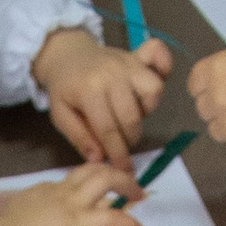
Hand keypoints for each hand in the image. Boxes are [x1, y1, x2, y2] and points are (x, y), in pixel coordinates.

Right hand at [0, 158, 151, 225]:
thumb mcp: (21, 224)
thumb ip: (38, 224)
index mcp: (47, 191)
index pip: (74, 184)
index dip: (88, 195)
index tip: (93, 212)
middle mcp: (62, 191)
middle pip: (94, 169)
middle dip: (115, 174)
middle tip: (130, 187)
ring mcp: (72, 205)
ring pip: (107, 180)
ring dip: (127, 186)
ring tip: (140, 199)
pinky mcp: (80, 223)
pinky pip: (115, 219)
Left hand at [33, 25, 171, 165]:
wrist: (68, 55)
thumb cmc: (65, 89)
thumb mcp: (61, 116)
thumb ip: (79, 137)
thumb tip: (99, 158)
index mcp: (90, 91)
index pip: (109, 130)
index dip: (118, 154)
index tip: (123, 170)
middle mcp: (112, 74)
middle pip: (133, 116)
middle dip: (130, 139)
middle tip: (121, 142)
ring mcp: (128, 63)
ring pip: (153, 91)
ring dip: (147, 109)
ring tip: (132, 114)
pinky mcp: (138, 56)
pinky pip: (161, 56)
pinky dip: (164, 68)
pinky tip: (151, 85)